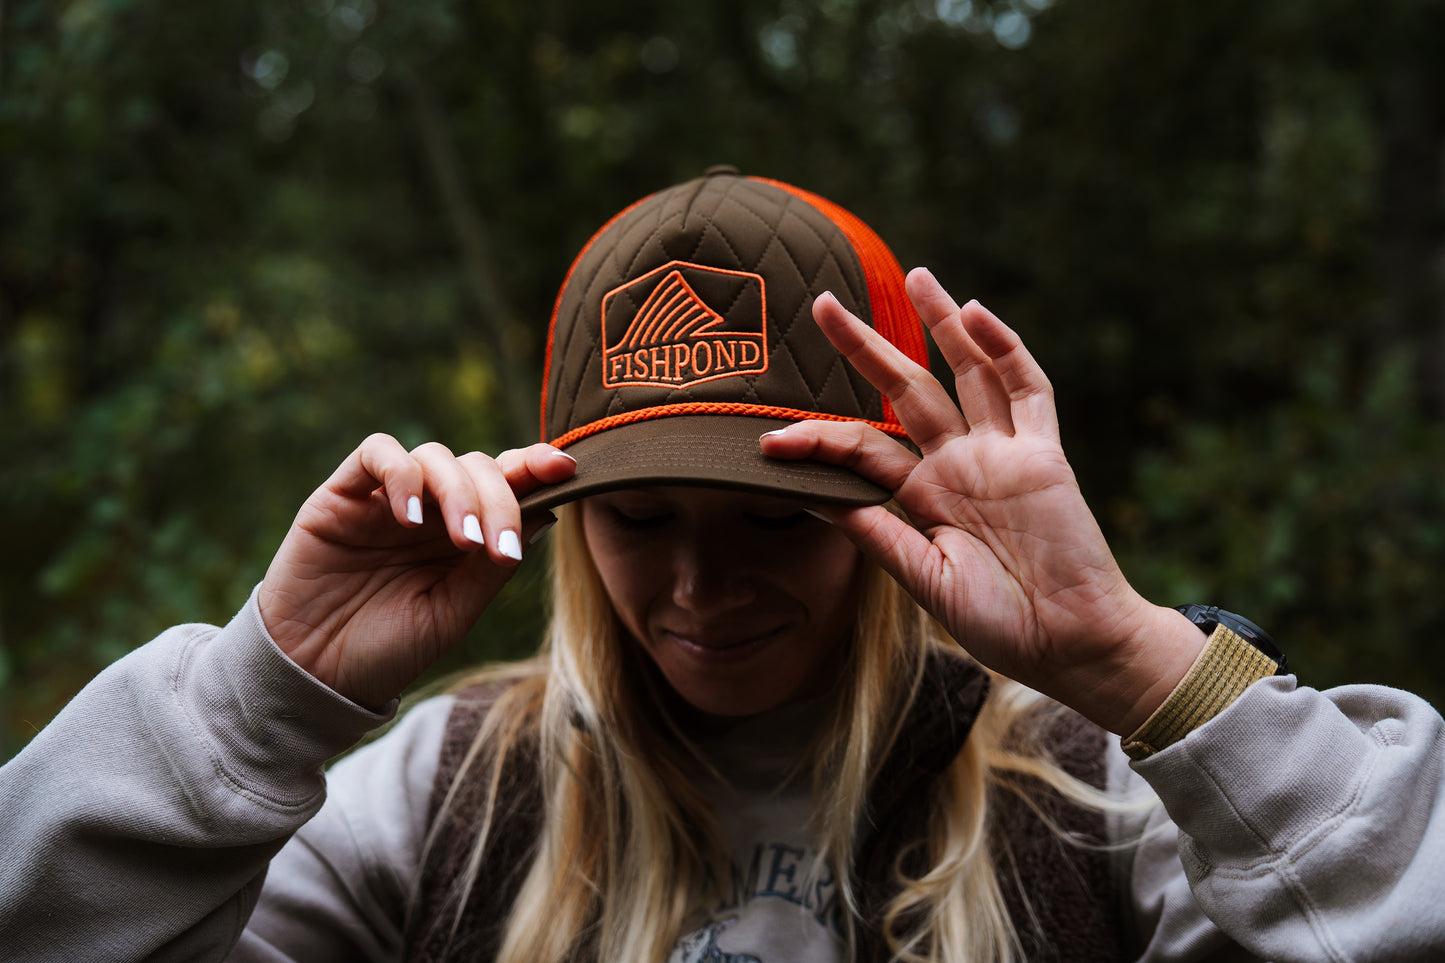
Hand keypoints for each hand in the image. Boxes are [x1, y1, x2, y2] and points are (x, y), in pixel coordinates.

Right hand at [256, 434, 574, 708]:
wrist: (312, 675)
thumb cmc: (386, 650)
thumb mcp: (453, 613)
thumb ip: (493, 566)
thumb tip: (549, 512)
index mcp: (463, 536)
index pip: (507, 483)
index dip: (537, 466)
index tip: (568, 469)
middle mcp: (430, 510)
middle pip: (478, 466)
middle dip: (500, 499)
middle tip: (497, 548)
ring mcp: (386, 499)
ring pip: (435, 455)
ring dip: (457, 491)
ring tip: (461, 541)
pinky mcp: (341, 495)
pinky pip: (377, 454)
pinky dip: (401, 474)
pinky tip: (410, 517)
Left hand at [760, 269, 1202, 732]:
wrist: (1070, 644)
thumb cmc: (999, 625)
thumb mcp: (926, 582)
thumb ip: (878, 536)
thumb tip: (812, 498)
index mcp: (921, 497)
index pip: (861, 448)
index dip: (817, 438)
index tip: (769, 440)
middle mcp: (956, 464)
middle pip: (905, 390)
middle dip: (864, 347)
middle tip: (823, 304)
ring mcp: (1001, 454)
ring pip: (967, 373)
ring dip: (941, 325)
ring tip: (916, 276)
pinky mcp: (1043, 455)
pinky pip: (1027, 390)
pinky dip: (1004, 350)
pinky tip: (976, 315)